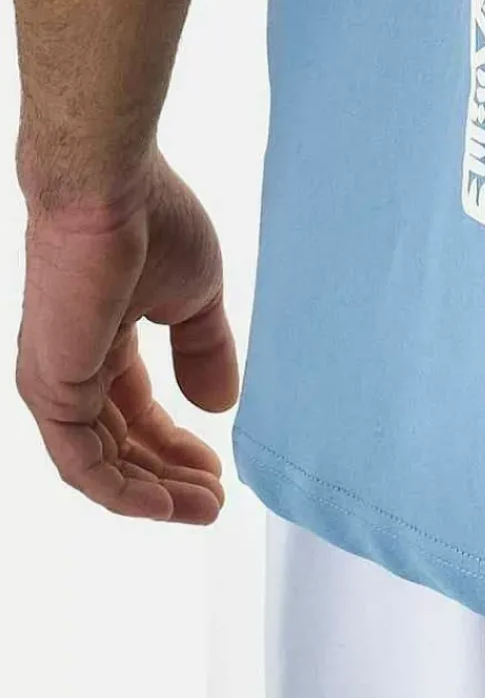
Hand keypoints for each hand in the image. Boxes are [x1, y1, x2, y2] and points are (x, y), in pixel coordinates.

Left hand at [16, 154, 238, 521]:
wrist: (110, 189)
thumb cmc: (152, 219)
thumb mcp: (195, 294)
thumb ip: (203, 351)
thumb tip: (219, 404)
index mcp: (103, 339)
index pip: (136, 410)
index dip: (176, 444)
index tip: (217, 468)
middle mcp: (72, 367)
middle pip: (118, 445)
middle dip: (167, 478)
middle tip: (212, 501)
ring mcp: (56, 382)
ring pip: (100, 462)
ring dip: (152, 492)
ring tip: (201, 507)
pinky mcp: (51, 390)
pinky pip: (83, 461)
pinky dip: (124, 488)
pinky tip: (164, 501)